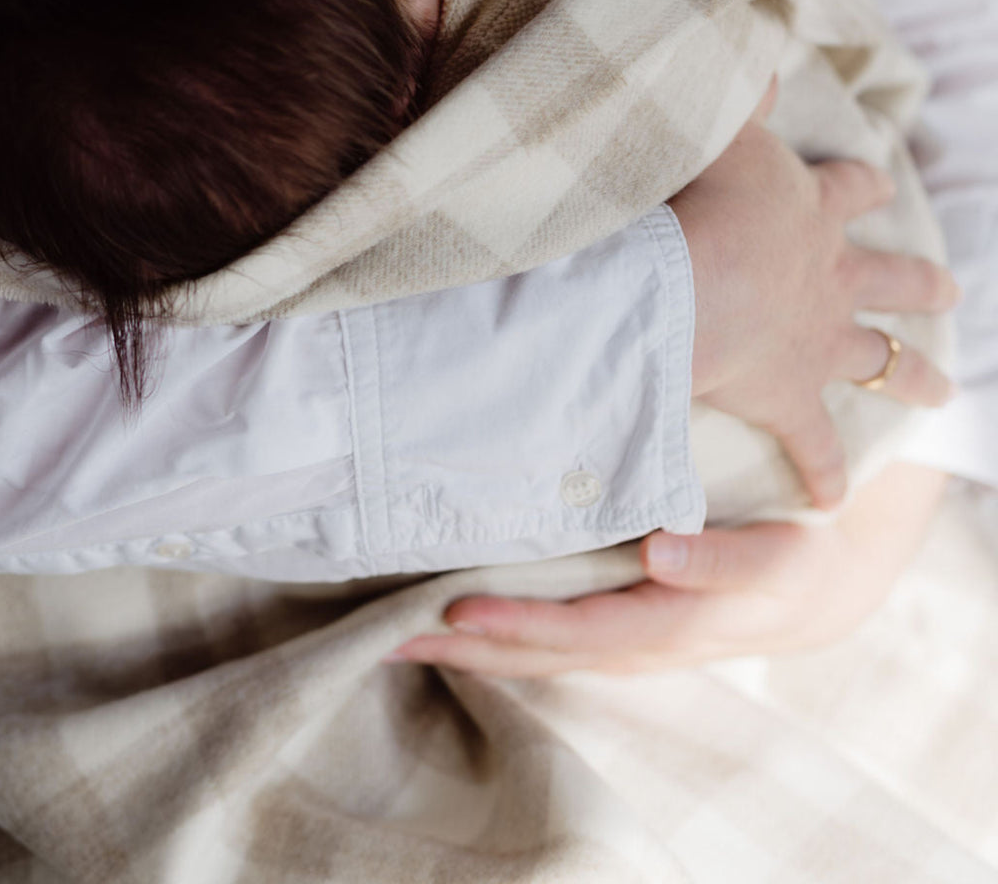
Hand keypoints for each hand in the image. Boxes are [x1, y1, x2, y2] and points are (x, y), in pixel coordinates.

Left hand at [390, 463, 947, 675]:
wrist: (816, 587)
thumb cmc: (793, 561)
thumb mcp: (777, 561)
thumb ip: (721, 560)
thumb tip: (657, 553)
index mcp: (668, 625)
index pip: (576, 631)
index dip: (516, 626)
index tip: (451, 611)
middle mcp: (635, 644)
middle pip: (538, 654)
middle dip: (464, 648)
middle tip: (390, 630)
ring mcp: (623, 643)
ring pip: (536, 654)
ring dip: (470, 648)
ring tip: (403, 630)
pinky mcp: (620, 629)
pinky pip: (551, 639)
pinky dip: (501, 637)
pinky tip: (461, 622)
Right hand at [675, 82, 957, 507]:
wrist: (689, 281)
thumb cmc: (699, 204)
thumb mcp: (721, 134)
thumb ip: (740, 100)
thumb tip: (759, 59)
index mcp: (814, 214)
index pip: (853, 192)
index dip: (865, 187)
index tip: (880, 184)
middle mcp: (831, 279)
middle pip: (893, 281)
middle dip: (920, 286)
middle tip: (951, 293)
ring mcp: (818, 342)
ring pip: (881, 362)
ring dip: (912, 377)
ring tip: (940, 392)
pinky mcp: (790, 398)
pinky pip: (813, 445)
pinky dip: (824, 472)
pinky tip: (835, 500)